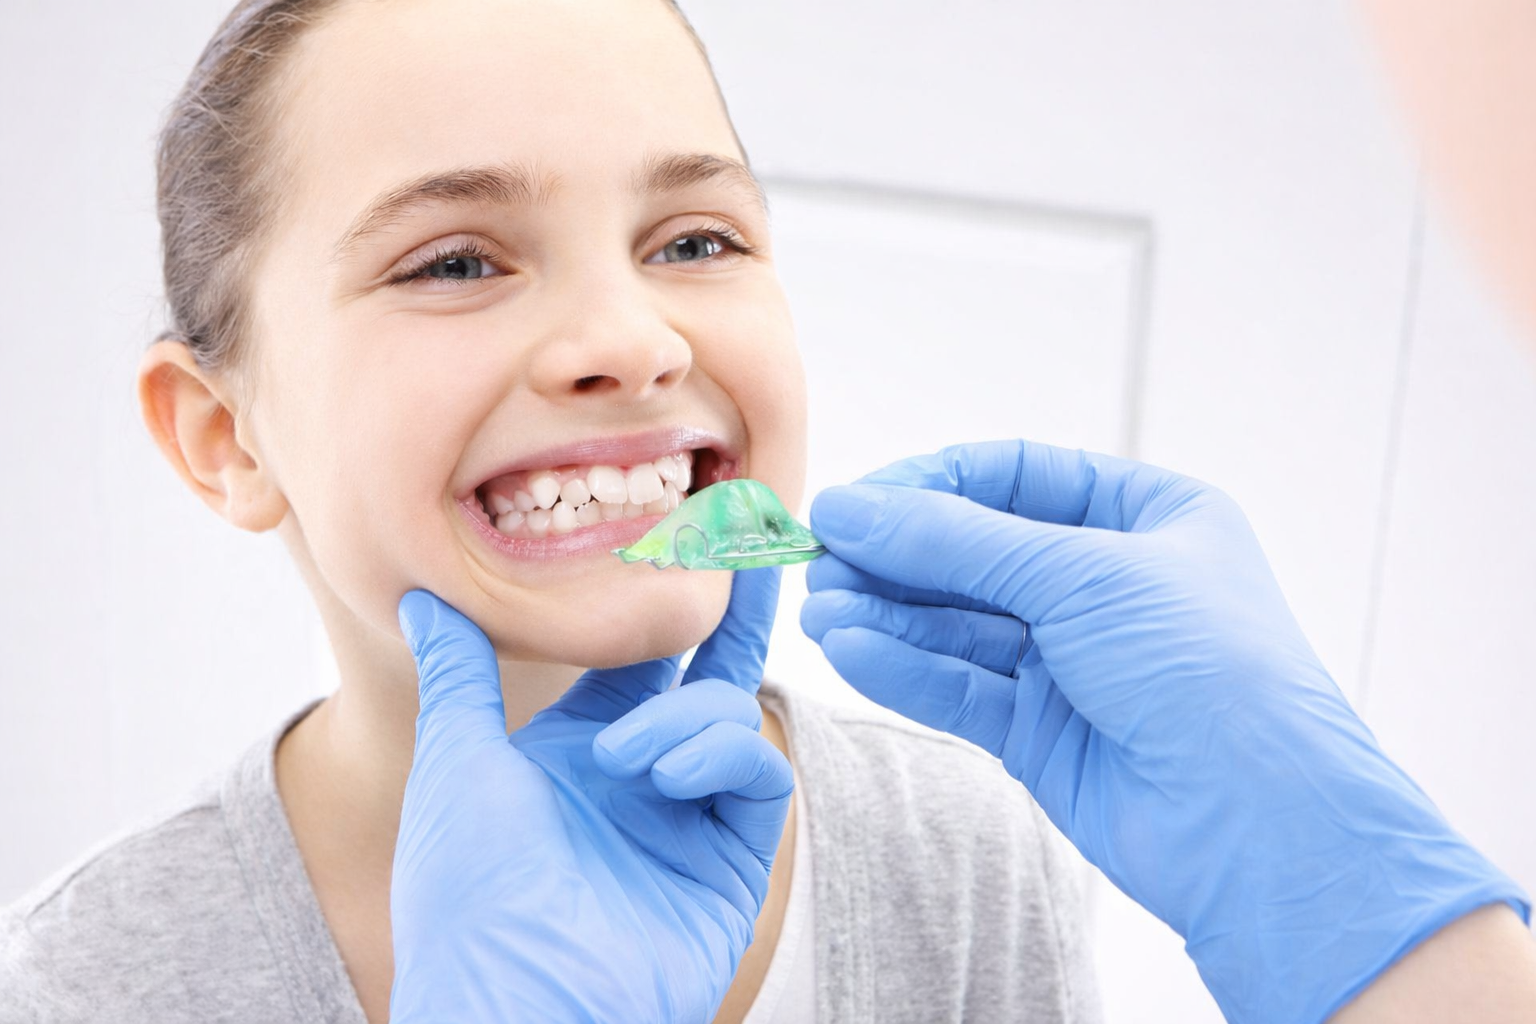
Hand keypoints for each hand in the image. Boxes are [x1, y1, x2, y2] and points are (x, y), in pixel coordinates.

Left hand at [390, 568, 790, 1023]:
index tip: (693, 527)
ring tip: (626, 760)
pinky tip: (665, 775)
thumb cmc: (469, 893)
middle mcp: (644, 780)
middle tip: (756, 534)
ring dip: (685, 718)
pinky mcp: (734, 861)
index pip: (640, 660)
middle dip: (733, 612)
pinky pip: (758, 774)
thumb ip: (458, 671)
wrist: (513, 999)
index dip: (665, 600)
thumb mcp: (455, 761)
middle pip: (706, 674)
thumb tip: (424, 596)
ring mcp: (692, 820)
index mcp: (580, 754)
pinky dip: (720, 756)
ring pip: (729, 716)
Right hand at [801, 439, 1526, 1023]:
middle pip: (977, 552)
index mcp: (1147, 518)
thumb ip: (957, 541)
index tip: (857, 501)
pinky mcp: (1043, 731)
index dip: (931, 484)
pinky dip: (905, 666)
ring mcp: (1074, 661)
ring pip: (959, 624)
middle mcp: (1108, 585)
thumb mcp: (1081, 574)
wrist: (1261, 827)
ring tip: (822, 609)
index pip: (1015, 478)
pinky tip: (852, 649)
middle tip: (823, 558)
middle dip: (899, 556)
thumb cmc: (1211, 671)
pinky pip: (960, 685)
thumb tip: (855, 509)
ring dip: (888, 614)